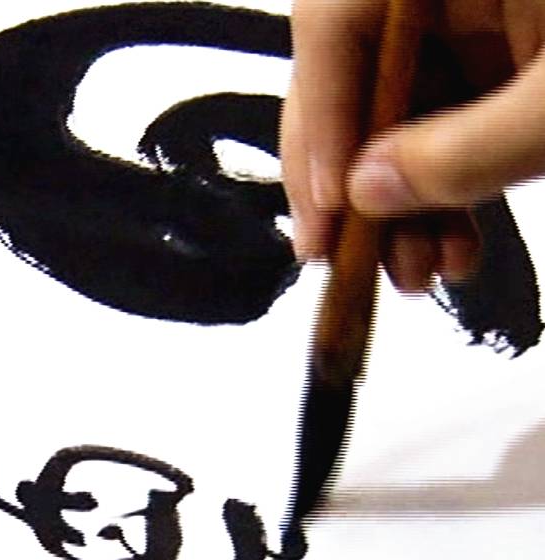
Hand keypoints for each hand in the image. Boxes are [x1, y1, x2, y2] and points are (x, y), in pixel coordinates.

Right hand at [281, 0, 544, 291]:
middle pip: (348, 76)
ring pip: (390, 116)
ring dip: (394, 207)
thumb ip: (467, 150)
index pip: (334, 23)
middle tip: (334, 256)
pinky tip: (450, 253)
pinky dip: (441, 195)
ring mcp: (469, 20)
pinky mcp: (496, 60)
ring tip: (411, 277)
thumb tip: (364, 195)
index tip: (330, 206)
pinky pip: (441, 128)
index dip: (320, 116)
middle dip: (344, 176)